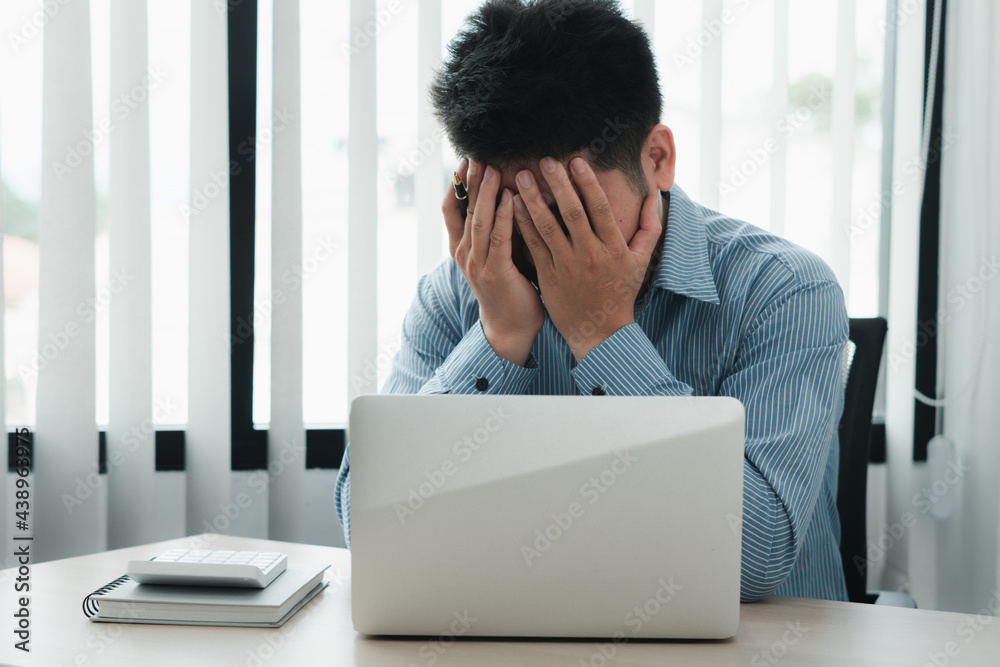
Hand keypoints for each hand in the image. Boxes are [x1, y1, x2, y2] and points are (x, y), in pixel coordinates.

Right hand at [443, 158, 544, 365]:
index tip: (465, 161)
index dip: (455, 185)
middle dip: (472, 182)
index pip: (450, 210)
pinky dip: (505, 216)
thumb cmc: (508, 287)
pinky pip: (500, 239)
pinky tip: (512, 198)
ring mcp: (478, 265)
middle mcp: (464, 255)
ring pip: (480, 222)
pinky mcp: (497, 273)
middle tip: (478, 156)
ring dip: (487, 194)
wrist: (511, 327)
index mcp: (460, 249)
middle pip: (465, 211)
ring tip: (493, 170)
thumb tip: (504, 194)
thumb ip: (494, 230)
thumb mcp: (494, 255)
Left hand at [511, 156, 661, 361]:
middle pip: (572, 212)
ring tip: (524, 176)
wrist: (599, 331)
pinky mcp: (548, 276)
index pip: (600, 208)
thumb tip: (654, 196)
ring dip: (533, 199)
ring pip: (547, 226)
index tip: (576, 161)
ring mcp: (566, 265)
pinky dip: (523, 223)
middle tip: (545, 160)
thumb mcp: (641, 261)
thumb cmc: (621, 292)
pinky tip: (513, 204)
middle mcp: (589, 254)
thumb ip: (649, 227)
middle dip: (558, 184)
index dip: (588, 183)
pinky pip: (533, 245)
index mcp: (613, 248)